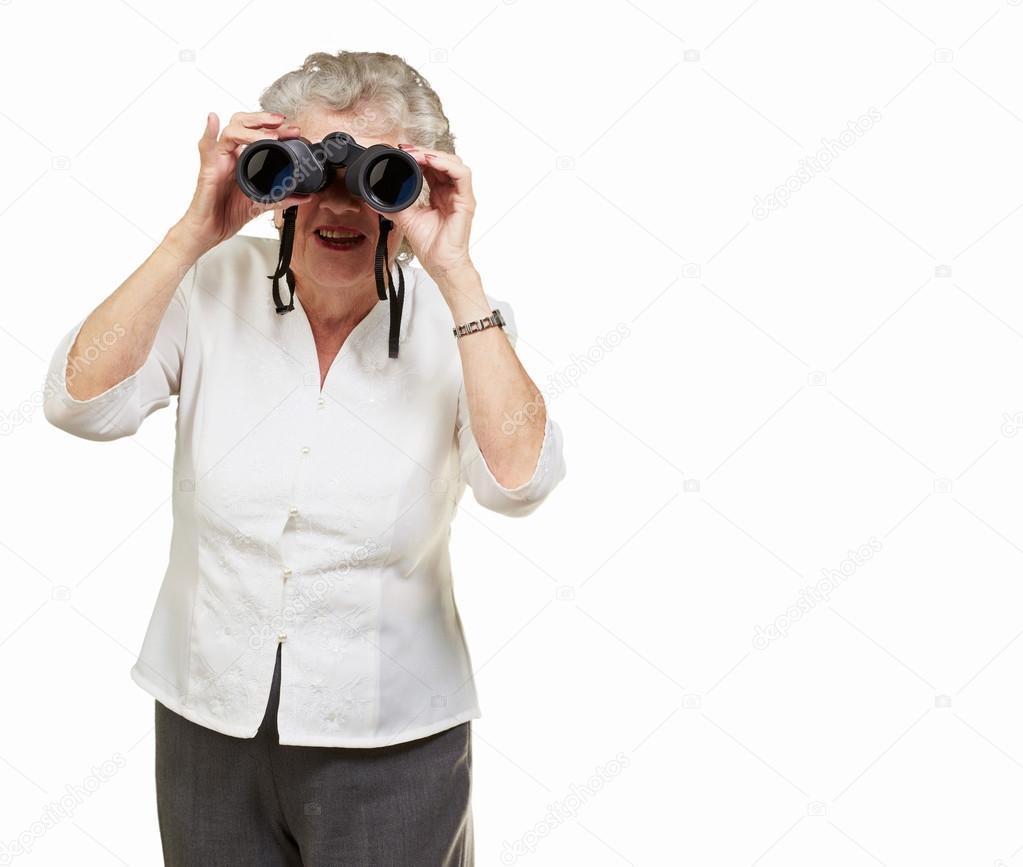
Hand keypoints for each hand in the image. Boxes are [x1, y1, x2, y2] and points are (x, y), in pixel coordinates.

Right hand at [172, 111, 311, 257]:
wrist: (212, 230)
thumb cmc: (229, 214)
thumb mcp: (262, 204)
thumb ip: (282, 199)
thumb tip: (305, 197)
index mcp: (244, 160)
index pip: (259, 135)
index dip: (276, 129)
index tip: (293, 131)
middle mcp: (232, 155)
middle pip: (244, 124)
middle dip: (264, 120)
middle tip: (283, 123)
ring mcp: (220, 159)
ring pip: (231, 131)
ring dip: (251, 129)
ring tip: (269, 135)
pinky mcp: (209, 168)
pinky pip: (206, 147)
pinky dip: (209, 132)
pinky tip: (213, 121)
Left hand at [384, 145, 477, 286]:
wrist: (440, 265)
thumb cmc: (431, 247)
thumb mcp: (407, 219)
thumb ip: (395, 205)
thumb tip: (375, 197)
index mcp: (440, 195)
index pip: (432, 166)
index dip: (418, 156)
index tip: (401, 152)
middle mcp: (452, 193)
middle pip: (443, 160)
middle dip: (424, 151)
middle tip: (406, 149)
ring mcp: (460, 196)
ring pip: (454, 162)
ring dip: (434, 154)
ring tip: (417, 154)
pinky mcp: (466, 201)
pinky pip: (461, 175)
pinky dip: (446, 164)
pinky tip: (430, 162)